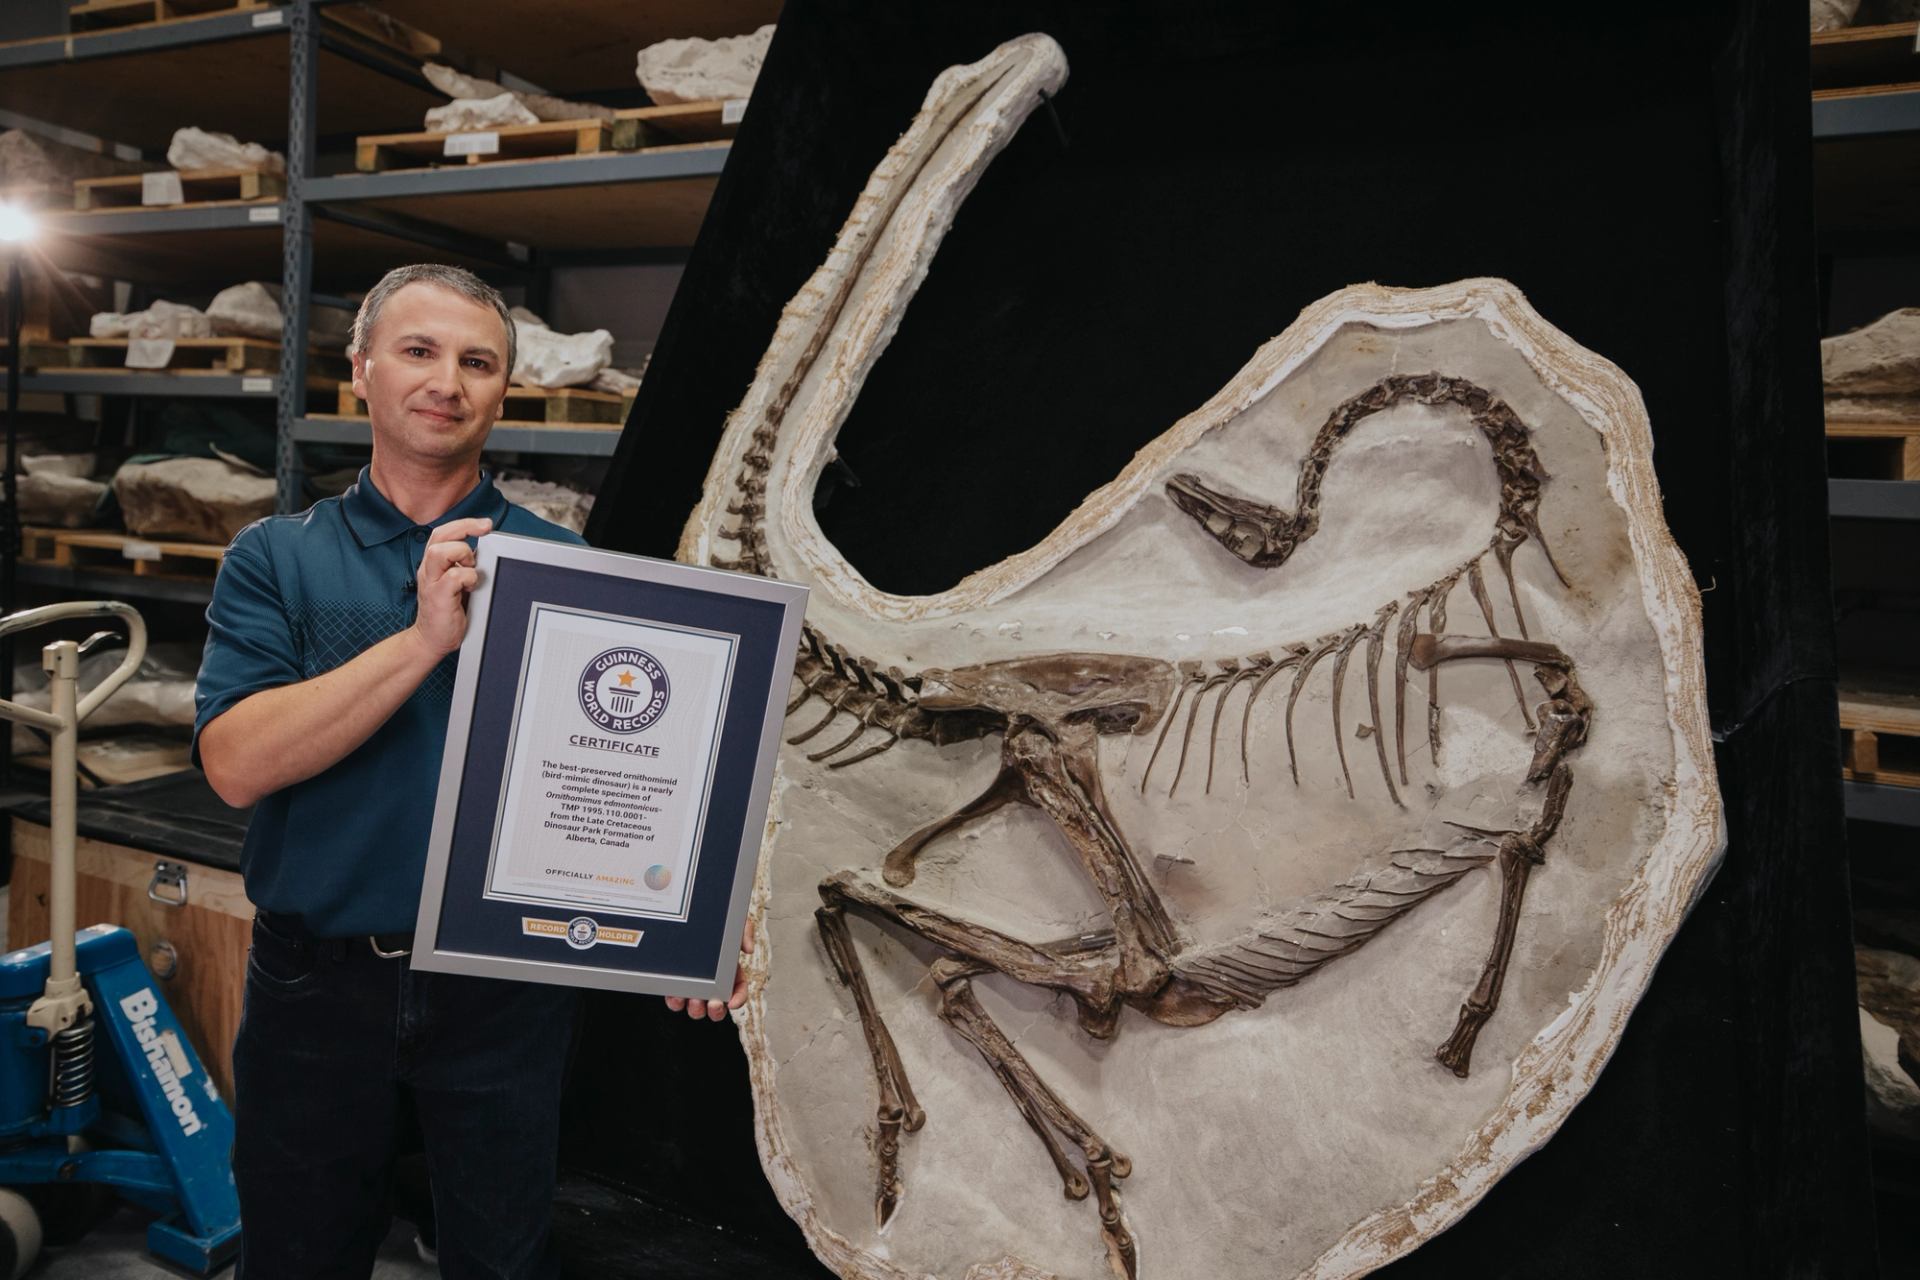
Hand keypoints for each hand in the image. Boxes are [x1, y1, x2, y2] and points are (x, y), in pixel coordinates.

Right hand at [410, 518, 491, 656]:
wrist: (431, 640)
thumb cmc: (447, 612)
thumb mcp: (456, 584)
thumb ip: (464, 567)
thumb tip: (484, 553)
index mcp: (434, 564)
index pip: (443, 533)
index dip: (464, 524)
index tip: (486, 525)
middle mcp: (429, 569)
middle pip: (439, 535)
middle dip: (464, 527)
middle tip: (485, 530)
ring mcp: (431, 582)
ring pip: (440, 551)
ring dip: (462, 554)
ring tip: (471, 568)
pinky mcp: (438, 597)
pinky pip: (453, 577)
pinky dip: (468, 577)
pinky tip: (471, 587)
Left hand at [667, 915, 755, 1021]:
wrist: (686, 917)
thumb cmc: (715, 922)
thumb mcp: (734, 922)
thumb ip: (745, 932)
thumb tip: (748, 950)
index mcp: (730, 971)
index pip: (738, 990)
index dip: (739, 998)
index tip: (733, 1002)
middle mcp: (713, 982)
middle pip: (718, 1006)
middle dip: (716, 1011)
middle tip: (713, 1004)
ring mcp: (694, 985)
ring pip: (697, 1007)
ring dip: (696, 1009)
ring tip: (693, 1000)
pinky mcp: (676, 984)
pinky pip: (676, 1000)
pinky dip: (676, 1002)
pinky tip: (676, 995)